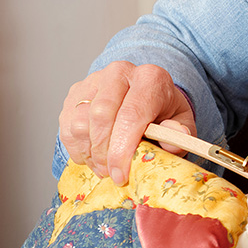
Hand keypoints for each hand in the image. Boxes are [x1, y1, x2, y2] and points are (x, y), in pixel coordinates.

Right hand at [60, 61, 195, 185]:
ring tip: (104, 167)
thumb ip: (179, 133)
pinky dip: (77, 149)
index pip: (132, 114)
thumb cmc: (162, 111)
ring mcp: (94, 81)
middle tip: (111, 174)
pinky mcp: (75, 93)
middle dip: (104, 153)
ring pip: (80, 123)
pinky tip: (93, 156)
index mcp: (150, 77)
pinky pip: (67, 127)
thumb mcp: (180, 122)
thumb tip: (173, 141)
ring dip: (90, 153)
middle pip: (101, 116)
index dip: (123, 149)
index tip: (121, 174)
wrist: (145, 95)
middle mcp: (119, 73)